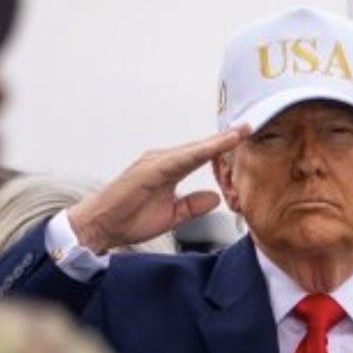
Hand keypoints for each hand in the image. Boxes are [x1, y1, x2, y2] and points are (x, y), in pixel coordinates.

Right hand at [68, 127, 246, 253]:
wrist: (101, 226)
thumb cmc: (130, 219)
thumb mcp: (171, 215)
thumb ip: (192, 205)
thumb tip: (216, 198)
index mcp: (169, 169)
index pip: (202, 155)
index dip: (223, 147)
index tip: (246, 137)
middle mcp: (163, 160)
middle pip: (200, 147)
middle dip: (226, 138)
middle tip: (252, 126)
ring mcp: (155, 162)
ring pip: (193, 149)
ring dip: (217, 141)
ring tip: (241, 132)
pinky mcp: (149, 170)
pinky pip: (179, 159)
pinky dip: (198, 152)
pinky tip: (215, 147)